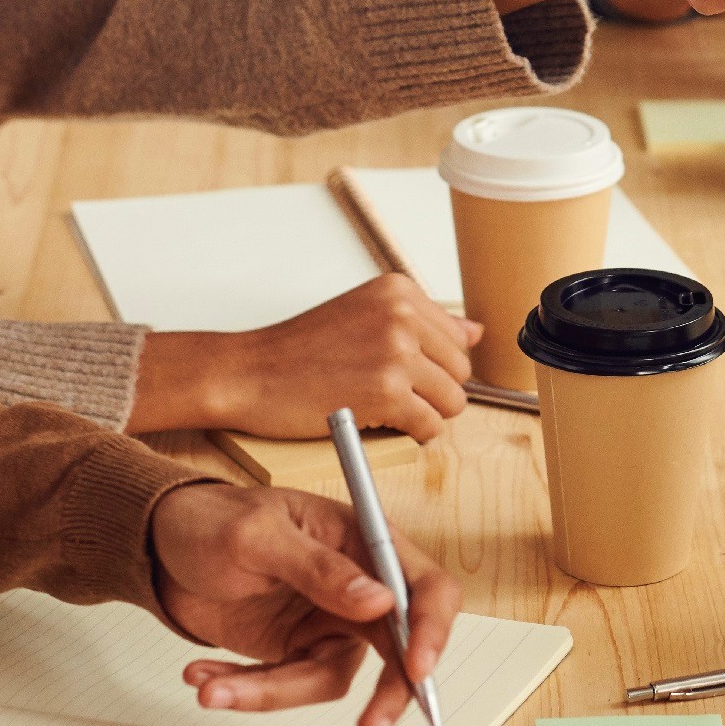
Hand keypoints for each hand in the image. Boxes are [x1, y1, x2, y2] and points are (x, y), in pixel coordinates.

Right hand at [132, 274, 476, 441]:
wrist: (248, 372)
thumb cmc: (297, 351)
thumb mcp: (363, 316)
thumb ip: (421, 324)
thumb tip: (476, 331)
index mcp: (399, 290)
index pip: (456, 337)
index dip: (431, 366)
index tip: (398, 373)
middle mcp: (402, 314)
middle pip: (460, 370)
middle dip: (432, 391)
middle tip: (386, 396)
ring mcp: (397, 352)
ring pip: (452, 401)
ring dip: (424, 415)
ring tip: (382, 410)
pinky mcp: (388, 392)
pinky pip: (431, 426)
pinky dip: (412, 434)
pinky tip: (377, 423)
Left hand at [150, 482, 458, 725]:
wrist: (161, 545)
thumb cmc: (213, 519)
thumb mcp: (258, 535)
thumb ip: (318, 567)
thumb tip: (380, 600)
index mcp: (361, 541)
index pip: (424, 587)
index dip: (432, 629)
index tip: (416, 669)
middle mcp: (355, 586)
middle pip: (397, 648)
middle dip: (386, 695)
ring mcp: (325, 622)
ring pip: (328, 680)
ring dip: (271, 692)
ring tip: (212, 686)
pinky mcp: (293, 650)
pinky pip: (285, 687)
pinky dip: (246, 689)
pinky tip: (205, 675)